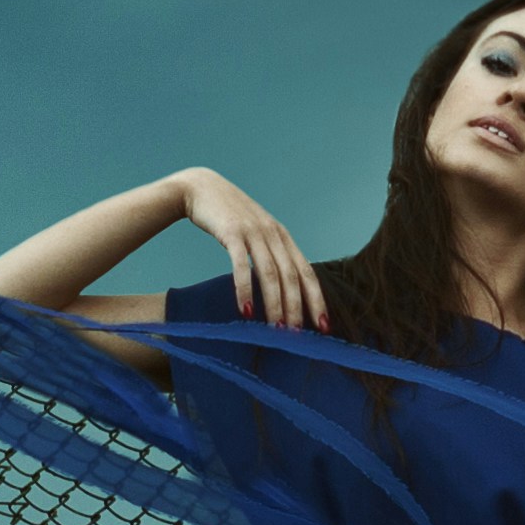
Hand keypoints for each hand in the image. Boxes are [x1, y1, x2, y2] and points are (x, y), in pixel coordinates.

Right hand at [178, 168, 323, 328]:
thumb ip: (269, 254)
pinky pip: (241, 266)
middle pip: (292, 276)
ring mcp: (254, 232)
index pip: (307, 272)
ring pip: (270, 274)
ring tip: (276, 330)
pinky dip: (245, 290)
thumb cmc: (228, 217)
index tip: (323, 326)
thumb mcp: (256, 232)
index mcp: (283, 236)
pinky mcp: (232, 233)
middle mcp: (273, 234)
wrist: (200, 188)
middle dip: (296, 308)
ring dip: (275, 304)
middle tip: (297, 336)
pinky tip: (246, 311)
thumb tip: (281, 288)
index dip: (316, 299)